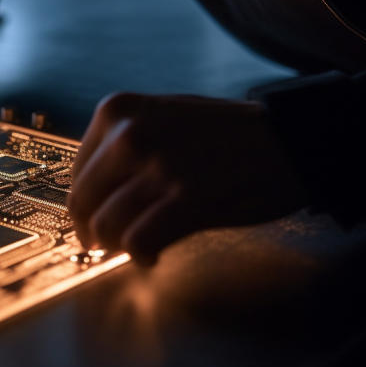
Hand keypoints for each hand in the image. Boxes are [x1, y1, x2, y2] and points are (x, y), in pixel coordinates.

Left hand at [69, 93, 309, 265]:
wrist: (290, 139)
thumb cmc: (225, 133)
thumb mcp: (161, 118)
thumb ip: (119, 147)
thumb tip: (87, 194)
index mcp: (118, 111)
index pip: (75, 173)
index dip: (83, 205)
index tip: (89, 220)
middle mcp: (130, 134)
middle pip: (83, 202)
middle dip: (91, 231)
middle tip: (102, 244)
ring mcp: (156, 166)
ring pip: (105, 226)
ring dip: (116, 246)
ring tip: (134, 246)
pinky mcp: (184, 198)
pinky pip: (137, 241)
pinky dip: (140, 255)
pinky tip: (151, 254)